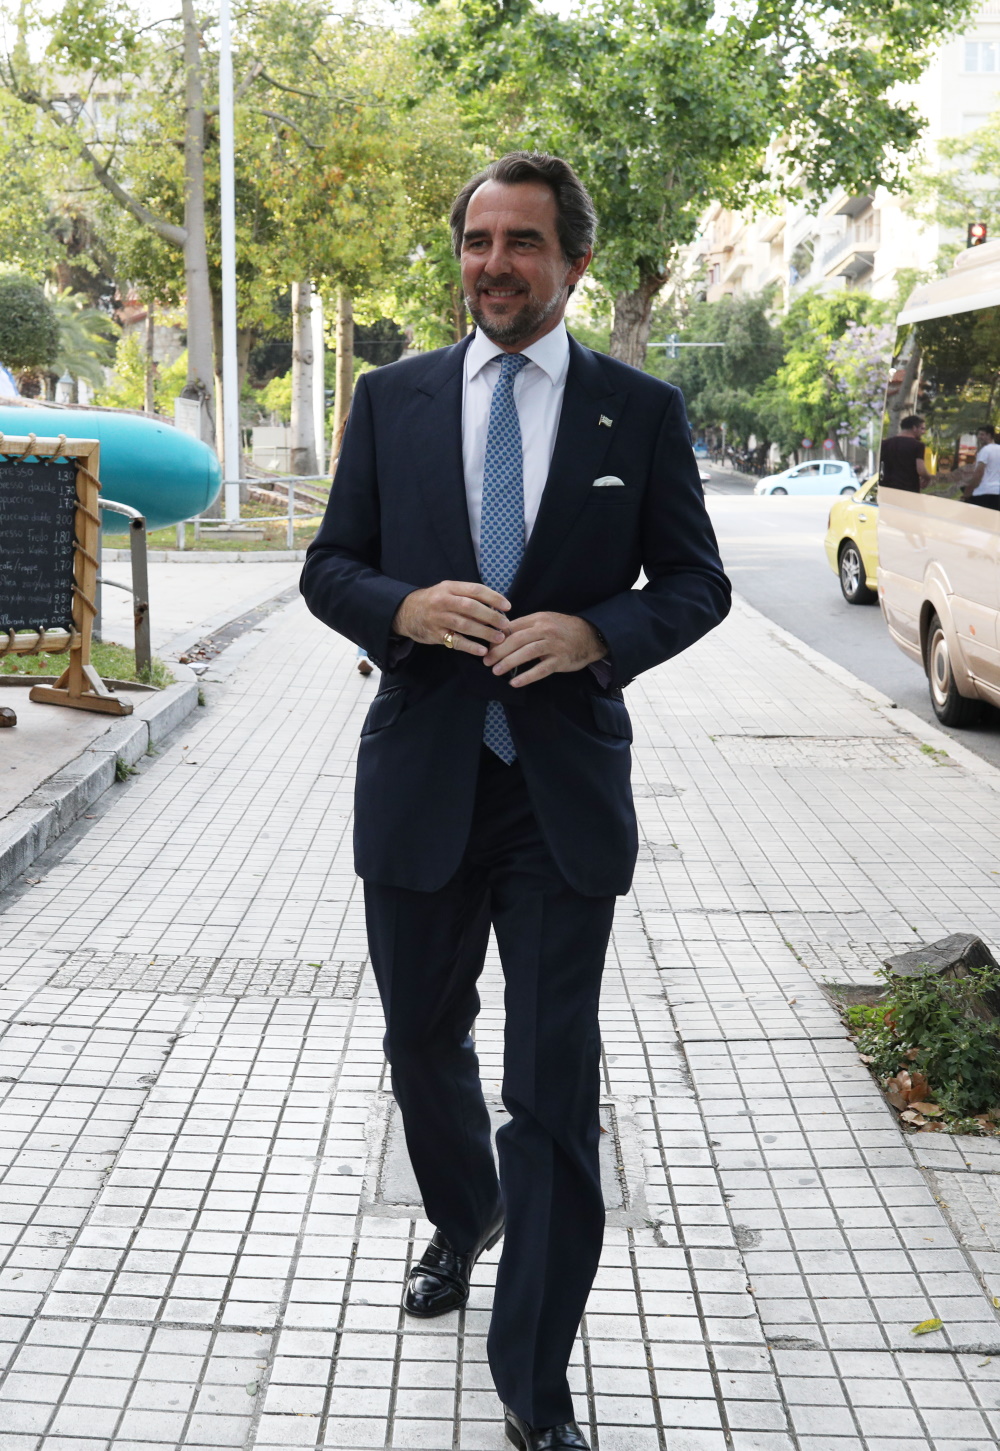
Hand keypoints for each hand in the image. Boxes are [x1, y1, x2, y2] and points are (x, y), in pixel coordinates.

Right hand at [392, 581, 510, 655]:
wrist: (406, 612)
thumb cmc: (434, 601)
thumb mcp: (448, 591)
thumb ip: (467, 595)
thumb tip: (495, 606)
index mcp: (449, 587)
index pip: (475, 590)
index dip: (493, 598)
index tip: (507, 606)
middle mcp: (443, 601)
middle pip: (471, 607)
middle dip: (491, 616)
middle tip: (505, 624)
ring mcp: (438, 618)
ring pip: (464, 624)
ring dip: (484, 632)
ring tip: (499, 638)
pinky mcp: (435, 634)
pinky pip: (455, 641)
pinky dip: (470, 646)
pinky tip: (482, 650)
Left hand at [483, 612, 604, 685]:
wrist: (590, 635)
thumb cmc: (562, 629)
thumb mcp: (544, 621)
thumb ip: (525, 626)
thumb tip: (500, 634)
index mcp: (538, 619)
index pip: (513, 627)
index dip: (497, 638)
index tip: (486, 647)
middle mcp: (545, 630)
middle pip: (517, 640)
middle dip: (498, 651)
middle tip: (486, 661)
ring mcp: (554, 645)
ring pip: (527, 653)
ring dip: (509, 662)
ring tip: (496, 671)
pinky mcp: (561, 660)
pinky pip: (541, 670)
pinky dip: (527, 676)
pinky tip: (515, 682)